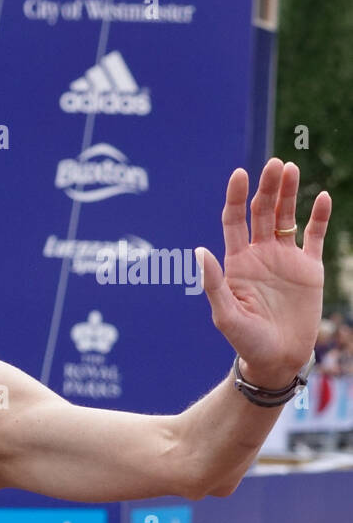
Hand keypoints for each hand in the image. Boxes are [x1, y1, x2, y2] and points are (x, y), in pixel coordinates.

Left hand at [199, 158, 331, 387]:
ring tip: (290, 169)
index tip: (238, 174)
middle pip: (262, 212)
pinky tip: (322, 196)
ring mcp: (285, 259)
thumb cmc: (245, 341)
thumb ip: (213, 283)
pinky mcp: (309, 268)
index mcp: (236, 262)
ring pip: (287, 217)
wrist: (276, 359)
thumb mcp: (225, 314)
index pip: (234, 220)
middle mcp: (260, 255)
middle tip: (274, 164)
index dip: (235, 197)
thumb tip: (200, 251)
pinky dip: (319, 216)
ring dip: (289, 193)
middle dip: (267, 188)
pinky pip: (314, 236)